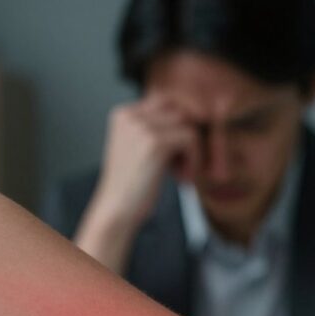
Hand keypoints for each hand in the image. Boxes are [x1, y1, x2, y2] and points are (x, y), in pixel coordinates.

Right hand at [92, 95, 200, 230]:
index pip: (167, 103)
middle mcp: (129, 115)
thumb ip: (158, 129)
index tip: (175, 157)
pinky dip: (194, 161)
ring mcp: (141, 127)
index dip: (179, 128)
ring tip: (180, 174)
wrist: (117, 212)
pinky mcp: (154, 142)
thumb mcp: (140, 149)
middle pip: (180, 112)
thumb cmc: (132, 186)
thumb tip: (197, 113)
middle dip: (188, 138)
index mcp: (123, 114)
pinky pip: (191, 139)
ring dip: (192, 151)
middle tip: (180, 167)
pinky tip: (182, 179)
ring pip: (188, 124)